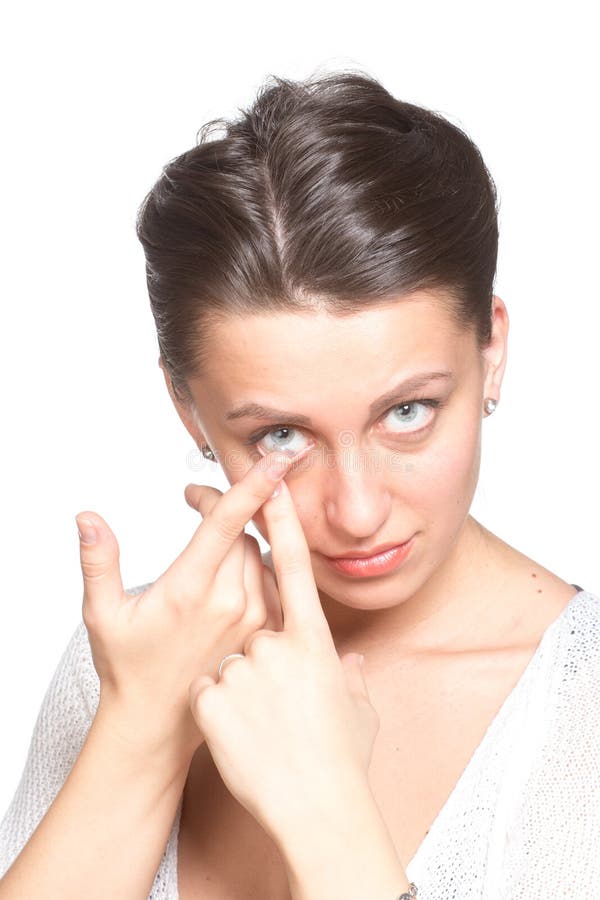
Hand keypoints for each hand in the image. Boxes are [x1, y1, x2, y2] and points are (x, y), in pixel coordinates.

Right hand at [75, 447, 309, 763]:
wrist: (160, 722)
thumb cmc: (128, 665)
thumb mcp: (103, 614)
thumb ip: (98, 563)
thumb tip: (87, 519)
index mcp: (190, 590)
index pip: (228, 524)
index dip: (252, 486)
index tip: (277, 458)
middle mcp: (230, 602)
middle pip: (244, 532)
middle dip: (225, 508)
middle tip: (196, 503)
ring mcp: (254, 619)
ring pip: (260, 554)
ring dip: (241, 536)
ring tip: (211, 540)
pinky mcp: (266, 631)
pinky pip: (272, 580)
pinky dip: (256, 564)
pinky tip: (232, 570)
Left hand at [187, 477, 380, 844]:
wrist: (316, 811)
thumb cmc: (343, 762)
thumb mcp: (357, 711)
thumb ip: (348, 677)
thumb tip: (347, 663)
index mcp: (315, 641)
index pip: (294, 566)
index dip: (280, 521)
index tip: (270, 481)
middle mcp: (278, 644)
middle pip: (252, 627)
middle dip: (255, 655)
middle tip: (276, 704)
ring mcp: (245, 668)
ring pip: (228, 665)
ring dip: (240, 694)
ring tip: (263, 733)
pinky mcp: (214, 696)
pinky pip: (209, 694)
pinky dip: (219, 714)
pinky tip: (242, 740)